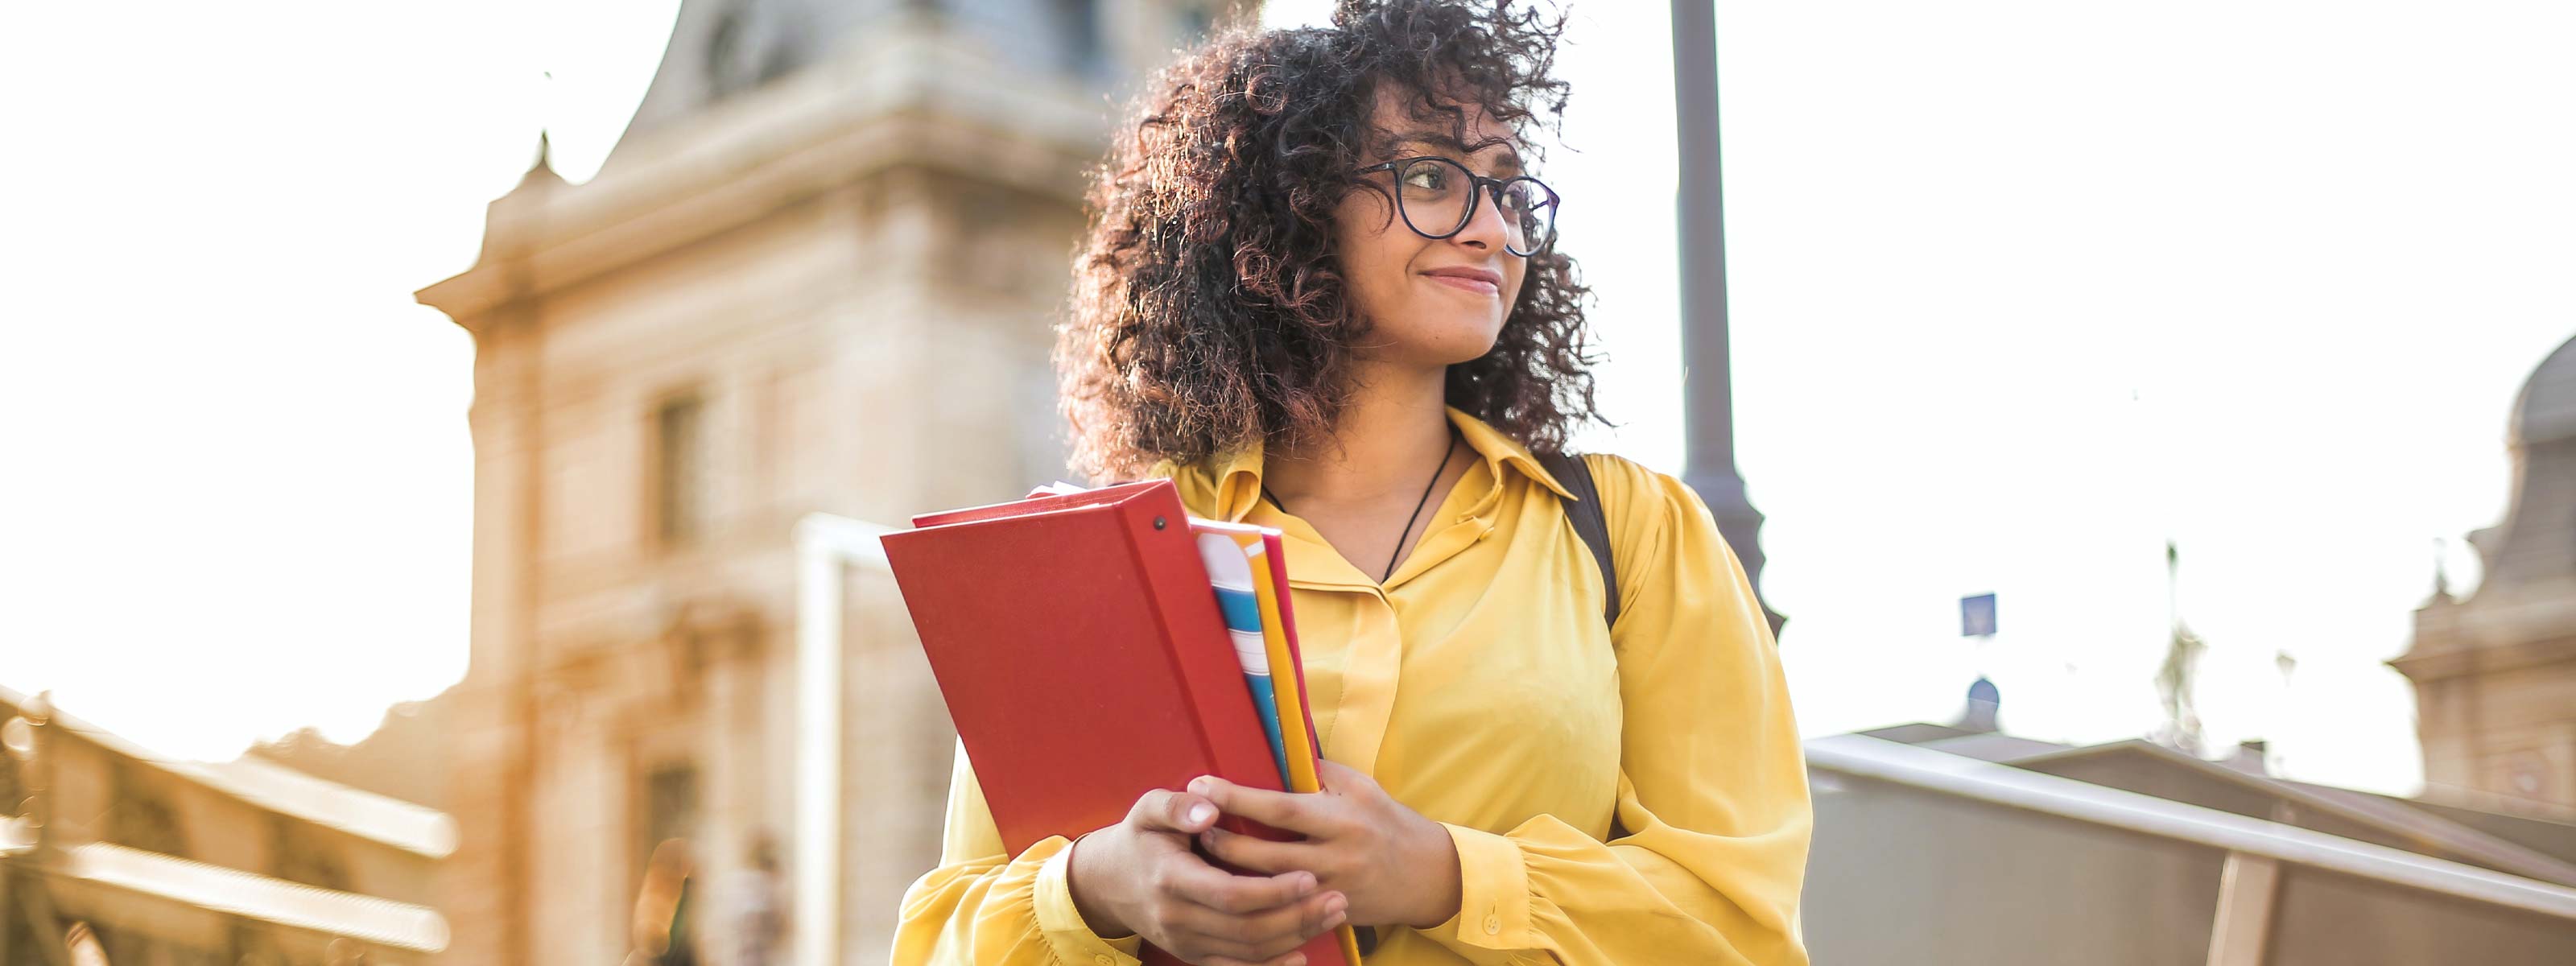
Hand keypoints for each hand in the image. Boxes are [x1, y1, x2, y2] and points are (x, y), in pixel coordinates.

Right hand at [1067, 786, 1351, 965]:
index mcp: (1170, 879)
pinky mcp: (1193, 956)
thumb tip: (1210, 808)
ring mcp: (1185, 943)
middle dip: (1296, 917)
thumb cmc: (1140, 837)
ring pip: (1248, 952)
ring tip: (1332, 915)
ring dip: (1294, 937)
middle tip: (1338, 899)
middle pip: (1247, 929)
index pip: (1230, 894)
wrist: (1108, 882)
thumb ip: (1178, 806)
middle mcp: (1177, 919)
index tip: (1309, 877)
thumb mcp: (1148, 809)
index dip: (1273, 891)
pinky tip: (1301, 953)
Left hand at [1191, 760, 1462, 929]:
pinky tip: (1231, 888)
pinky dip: (1255, 899)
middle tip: (1191, 826)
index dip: (1238, 797)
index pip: (1281, 808)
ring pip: (1270, 888)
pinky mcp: (1331, 913)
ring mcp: (1333, 890)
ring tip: (1203, 854)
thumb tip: (1274, 750)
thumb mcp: (1360, 786)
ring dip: (1232, 873)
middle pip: (1267, 854)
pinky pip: (1285, 910)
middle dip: (1224, 841)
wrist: (1427, 874)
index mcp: (1342, 817)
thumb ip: (1319, 772)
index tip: (1203, 784)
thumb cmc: (1388, 821)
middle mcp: (1337, 855)